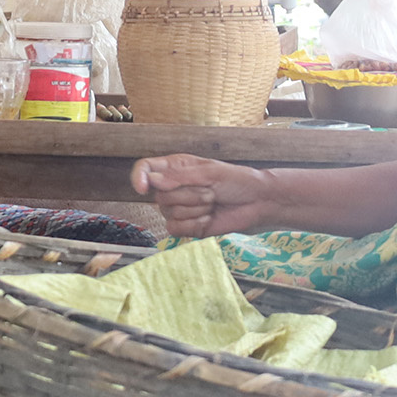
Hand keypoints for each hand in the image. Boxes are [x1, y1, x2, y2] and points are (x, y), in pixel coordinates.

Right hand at [130, 155, 277, 238]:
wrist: (257, 204)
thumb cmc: (237, 182)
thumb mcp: (210, 173)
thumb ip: (180, 177)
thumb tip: (152, 181)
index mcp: (176, 167)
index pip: (146, 169)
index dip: (139, 177)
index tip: (142, 187)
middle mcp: (173, 187)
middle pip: (160, 196)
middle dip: (189, 196)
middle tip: (210, 192)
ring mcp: (179, 208)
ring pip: (169, 213)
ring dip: (195, 210)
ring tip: (212, 204)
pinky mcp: (186, 227)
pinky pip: (175, 229)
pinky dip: (194, 224)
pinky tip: (208, 219)